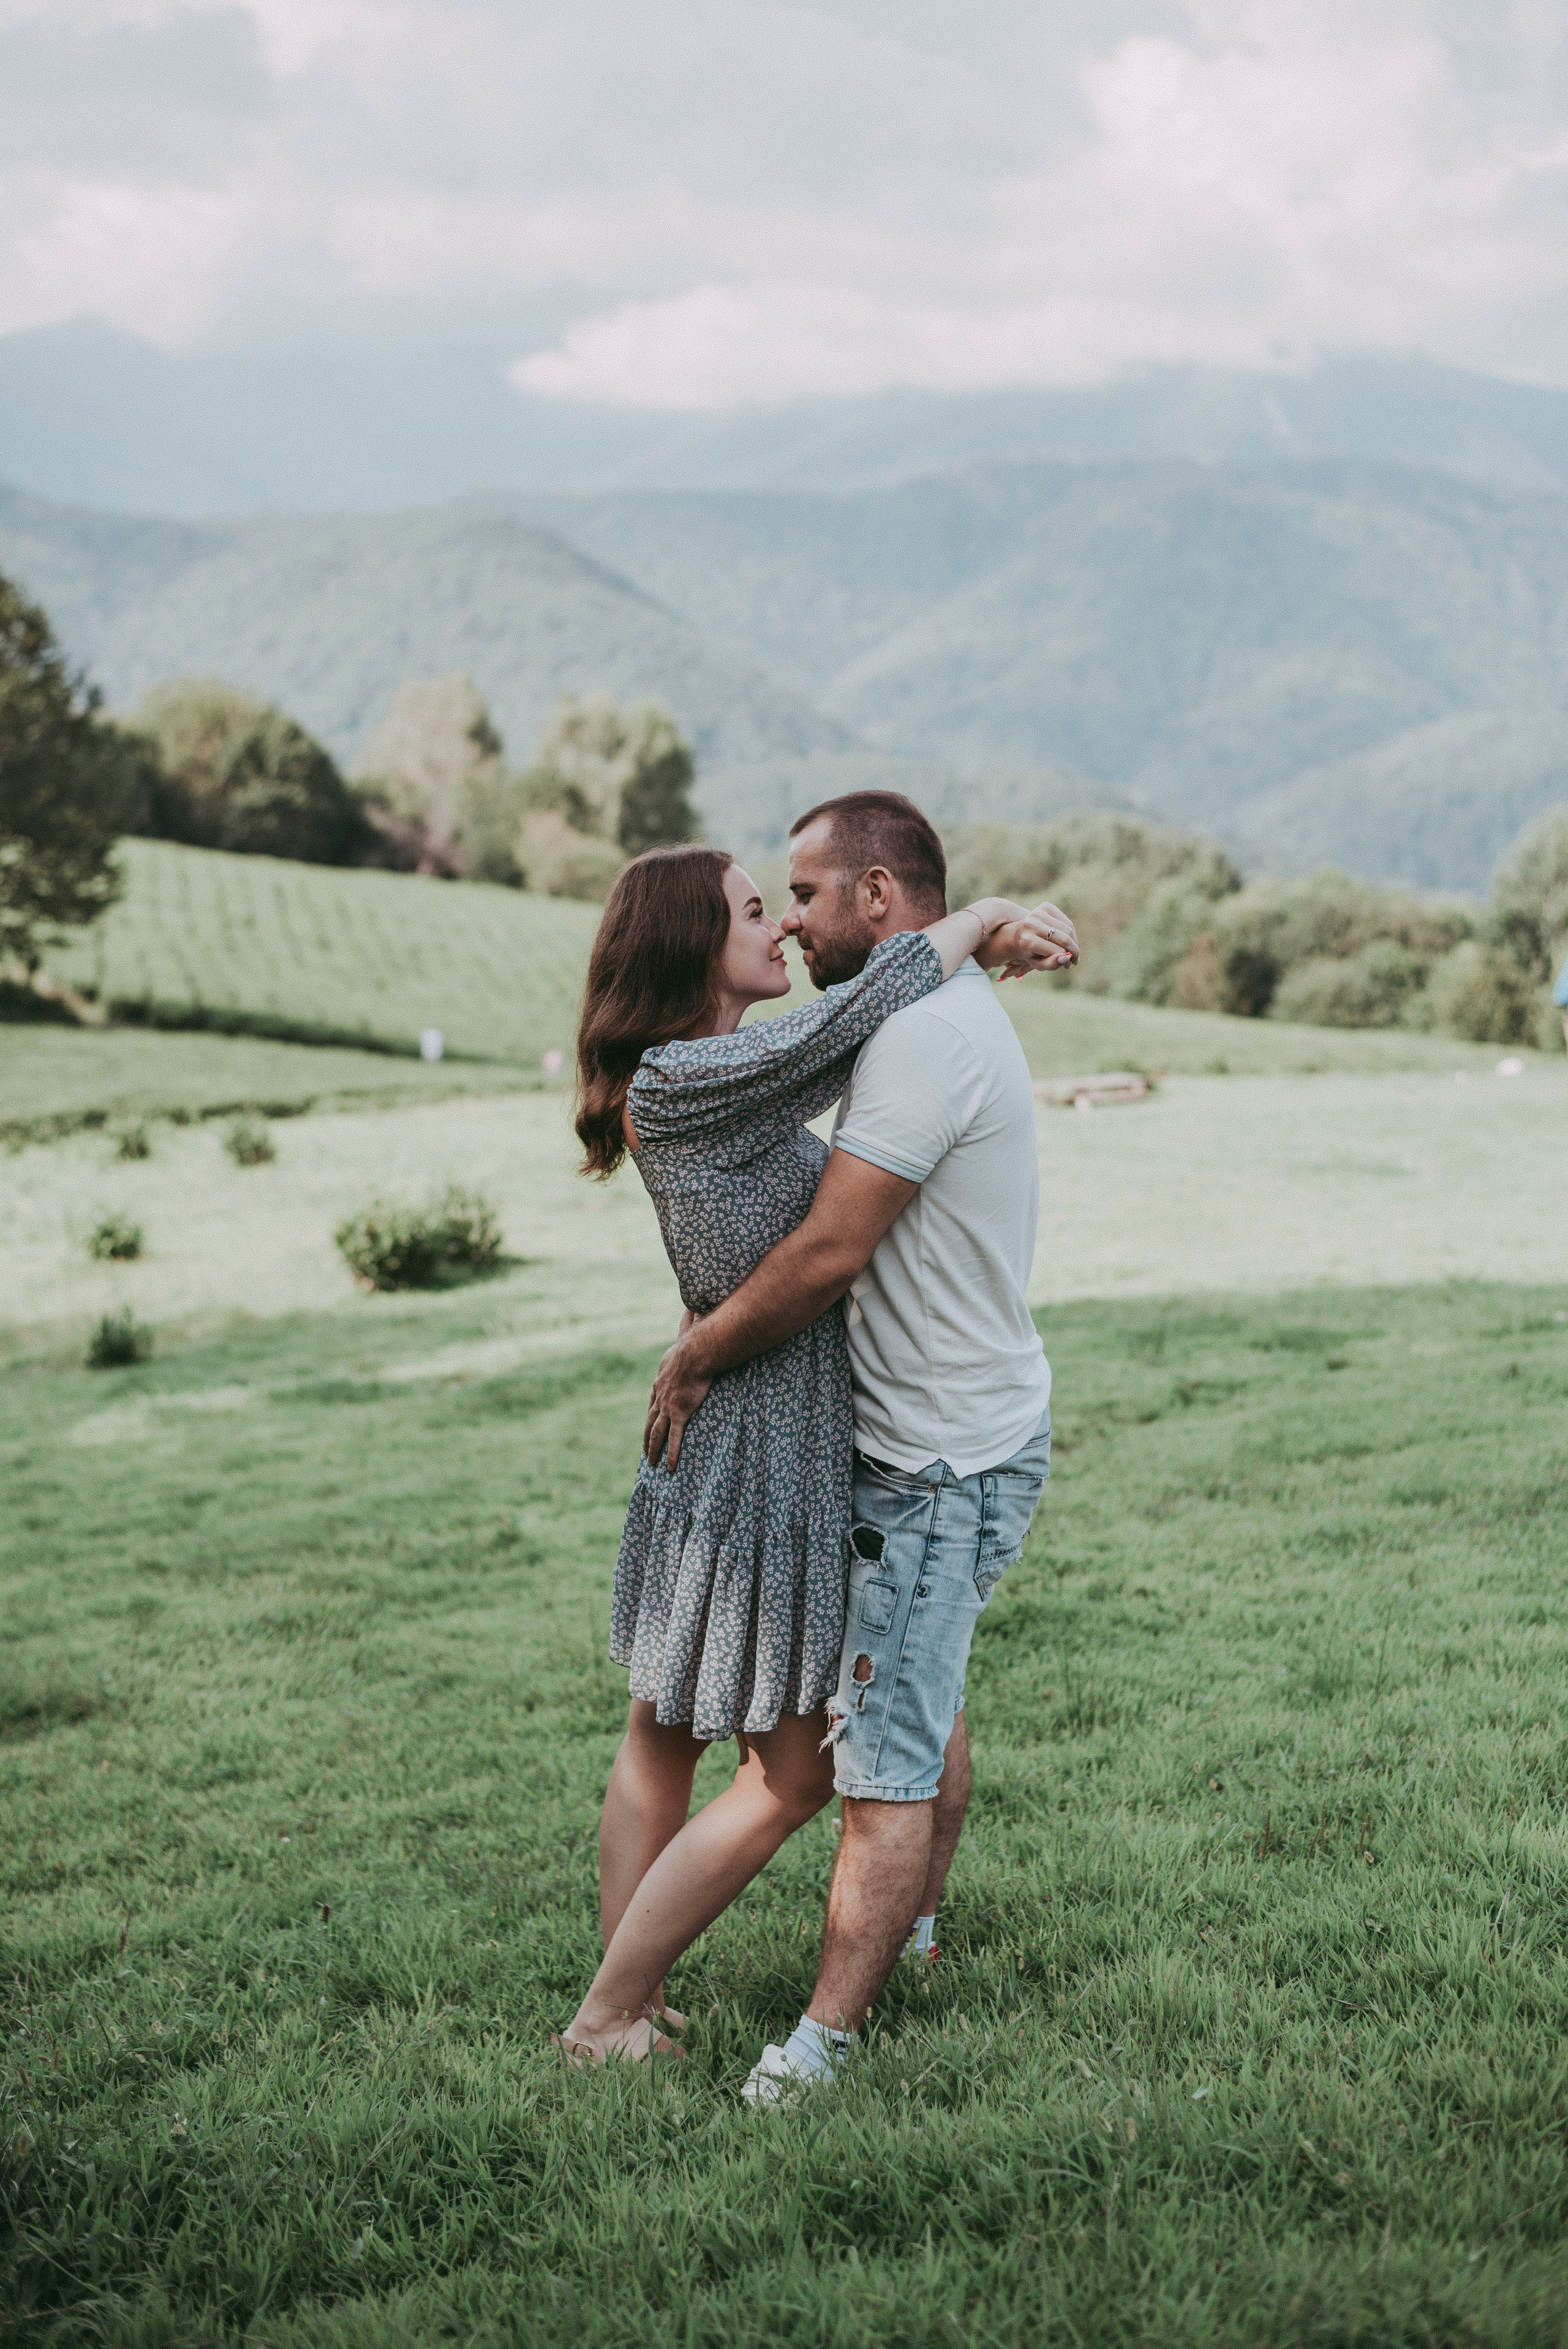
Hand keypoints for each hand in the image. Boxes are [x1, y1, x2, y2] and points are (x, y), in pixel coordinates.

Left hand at [644, 1332, 712, 1469]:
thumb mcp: (686, 1335)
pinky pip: (674, 1439)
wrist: (696, 1352)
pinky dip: (671, 1454)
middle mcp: (660, 1395)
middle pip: (650, 1419)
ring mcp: (668, 1406)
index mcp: (661, 1379)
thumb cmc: (694, 1343)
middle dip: (647, 1436)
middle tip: (645, 1449)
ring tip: (651, 1463)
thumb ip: (688, 1326)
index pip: (653, 1399)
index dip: (652, 1411)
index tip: (650, 1420)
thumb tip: (693, 1307)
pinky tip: (670, 1467)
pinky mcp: (679, 1414)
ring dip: (653, 1449)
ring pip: (656, 1433)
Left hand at [983, 907, 1078, 979]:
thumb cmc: (1029, 952)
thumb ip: (1051, 964)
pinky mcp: (1046, 906)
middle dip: (1073, 950)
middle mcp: (1031, 924)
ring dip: (1074, 941)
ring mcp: (1038, 912)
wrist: (1018, 935)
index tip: (1069, 965)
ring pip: (1068, 929)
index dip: (1065, 959)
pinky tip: (1068, 939)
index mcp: (1026, 940)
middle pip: (1064, 938)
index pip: (1056, 950)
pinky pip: (1067, 921)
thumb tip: (1067, 958)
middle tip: (1075, 959)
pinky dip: (1071, 932)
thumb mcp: (1037, 964)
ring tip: (1073, 951)